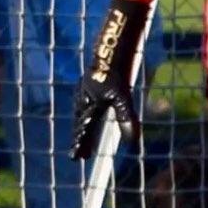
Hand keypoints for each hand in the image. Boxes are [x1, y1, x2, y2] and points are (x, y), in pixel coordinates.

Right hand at [70, 0, 151, 160]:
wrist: (110, 48)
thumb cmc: (115, 73)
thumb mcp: (123, 97)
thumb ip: (126, 119)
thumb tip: (132, 141)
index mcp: (88, 106)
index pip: (83, 130)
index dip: (80, 144)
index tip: (76, 159)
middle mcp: (83, 99)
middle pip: (81, 124)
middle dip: (81, 138)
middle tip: (80, 154)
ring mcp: (86, 90)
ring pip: (82, 113)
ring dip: (83, 126)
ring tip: (83, 135)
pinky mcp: (91, 82)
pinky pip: (86, 103)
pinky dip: (86, 113)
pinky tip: (91, 111)